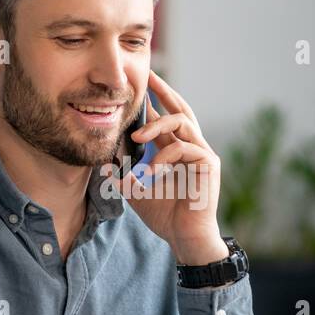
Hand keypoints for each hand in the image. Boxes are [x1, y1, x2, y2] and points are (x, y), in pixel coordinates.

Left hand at [120, 71, 226, 264]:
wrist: (184, 238)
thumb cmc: (164, 215)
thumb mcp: (136, 188)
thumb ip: (124, 170)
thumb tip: (105, 154)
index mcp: (177, 150)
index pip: (166, 117)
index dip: (154, 100)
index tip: (139, 85)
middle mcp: (192, 146)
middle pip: (181, 109)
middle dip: (164, 91)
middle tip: (148, 77)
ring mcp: (203, 153)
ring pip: (182, 122)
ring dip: (156, 125)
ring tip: (136, 137)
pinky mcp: (209, 164)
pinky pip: (184, 148)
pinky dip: (164, 157)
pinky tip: (151, 171)